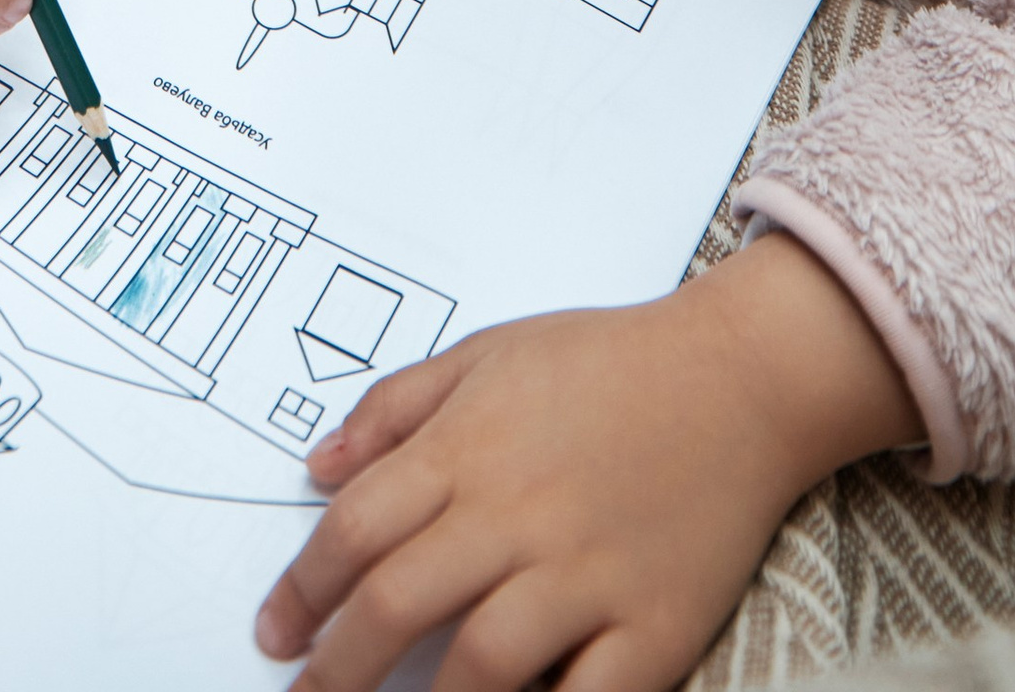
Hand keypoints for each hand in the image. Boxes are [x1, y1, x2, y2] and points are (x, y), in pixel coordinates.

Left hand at [255, 234, 921, 690]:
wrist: (738, 377)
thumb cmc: (608, 362)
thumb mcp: (487, 353)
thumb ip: (395, 408)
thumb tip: (318, 468)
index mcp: (468, 447)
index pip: (355, 529)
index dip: (302, 589)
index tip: (276, 632)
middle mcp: (517, 514)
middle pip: (399, 604)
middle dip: (336, 667)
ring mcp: (586, 575)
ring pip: (482, 666)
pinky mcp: (653, 625)